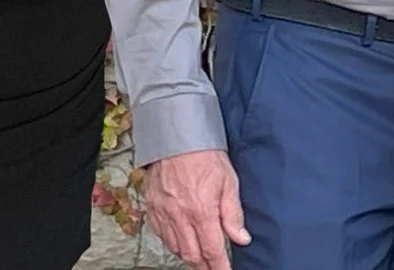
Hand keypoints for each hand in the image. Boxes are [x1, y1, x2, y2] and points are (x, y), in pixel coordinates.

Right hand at [144, 149, 248, 269]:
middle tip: (213, 267)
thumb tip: (241, 238)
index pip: (212, 250)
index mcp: (202, 211)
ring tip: (200, 258)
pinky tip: (180, 242)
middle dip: (203, 266)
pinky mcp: (152, 208)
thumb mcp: (228, 182)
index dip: (219, 266)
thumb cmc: (205, 155)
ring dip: (188, 256)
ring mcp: (164, 213)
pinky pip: (161, 235)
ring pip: (175, 247)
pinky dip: (172, 243)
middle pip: (191, 254)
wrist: (176, 137)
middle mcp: (180, 216)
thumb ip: (233, 214)